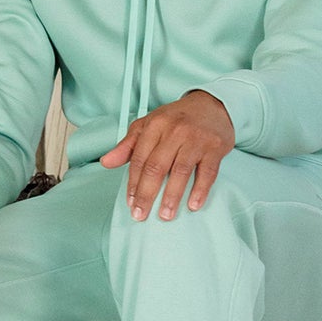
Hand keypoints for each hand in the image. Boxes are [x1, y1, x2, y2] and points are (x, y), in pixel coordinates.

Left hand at [101, 90, 234, 219]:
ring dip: (171, 197)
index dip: (133, 183)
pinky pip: (207, 173)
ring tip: (165, 215)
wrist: (212, 105)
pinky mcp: (215, 148)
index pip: (139, 158)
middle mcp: (174, 131)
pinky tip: (193, 205)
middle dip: (146, 194)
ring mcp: (196, 139)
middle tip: (141, 214)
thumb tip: (106, 162)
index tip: (130, 202)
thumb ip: (127, 145)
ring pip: (180, 172)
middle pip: (156, 167)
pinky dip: (200, 190)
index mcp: (155, 125)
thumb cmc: (176, 119)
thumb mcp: (148, 125)